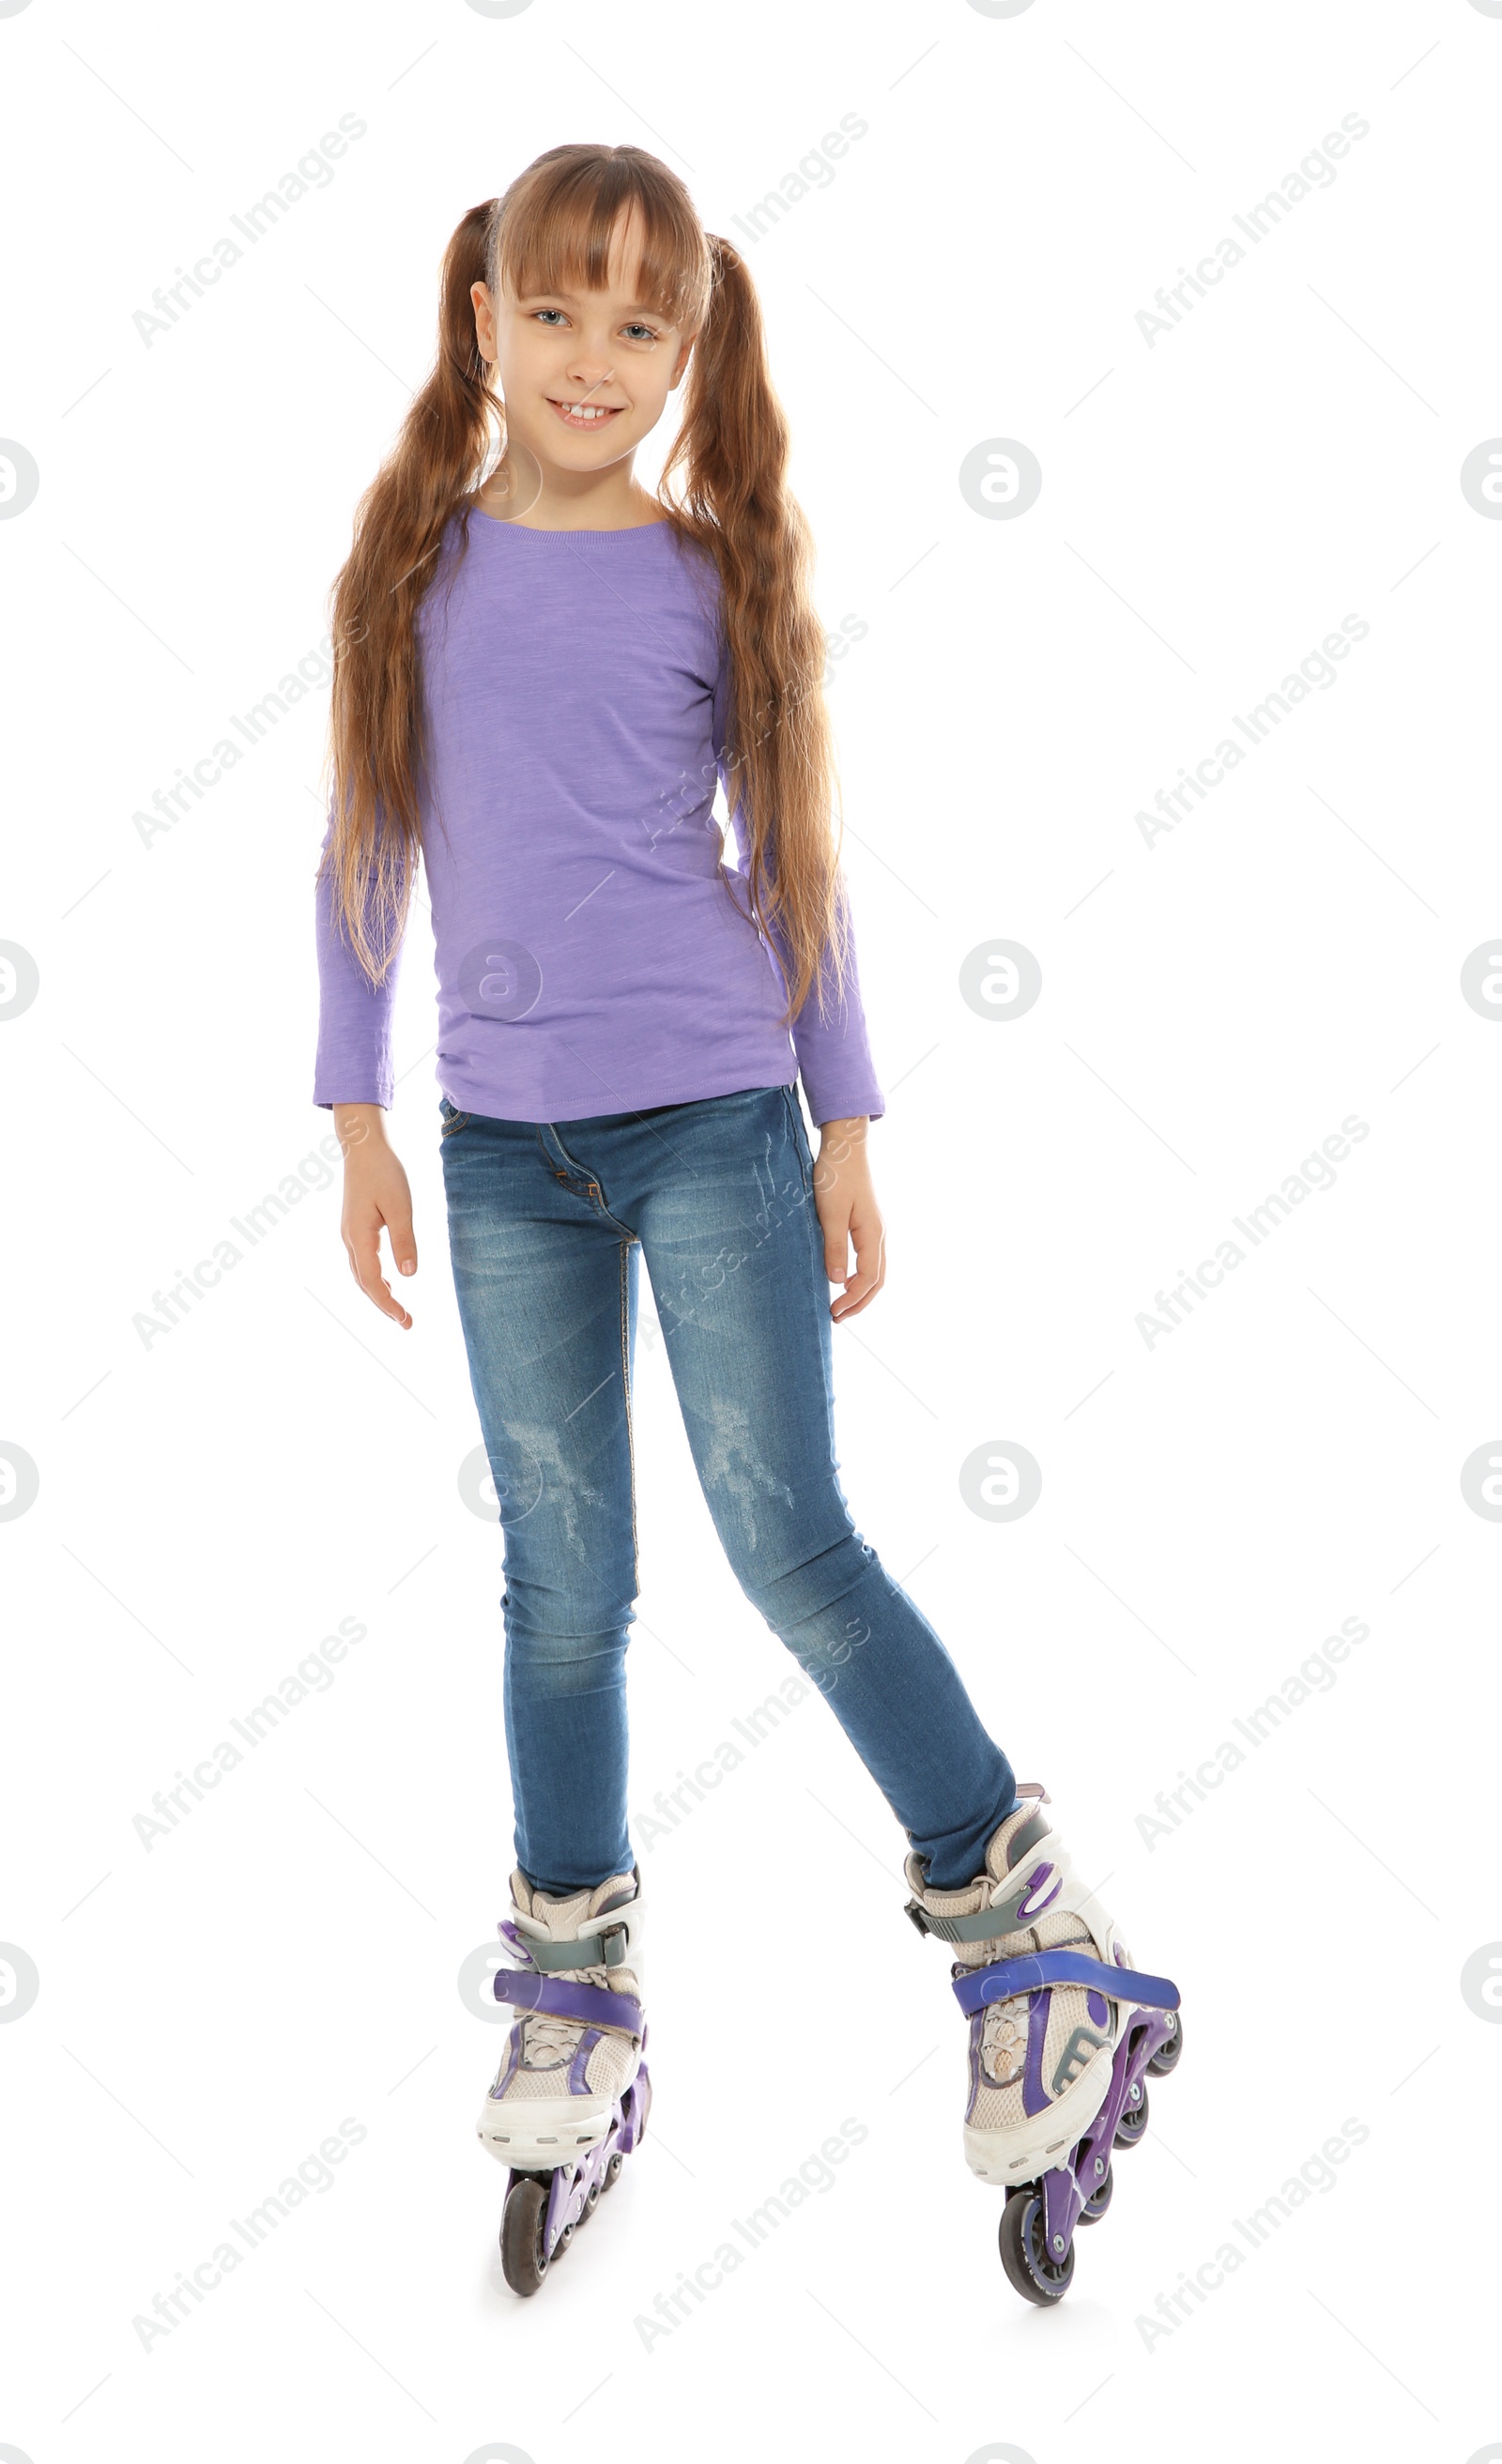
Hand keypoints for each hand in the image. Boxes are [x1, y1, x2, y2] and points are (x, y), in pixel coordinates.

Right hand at [333, 1103, 416, 1327]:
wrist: (363, 1146)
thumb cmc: (384, 1173)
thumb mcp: (400, 1207)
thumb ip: (404, 1241)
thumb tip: (409, 1274)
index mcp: (359, 1237)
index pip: (373, 1282)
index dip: (388, 1304)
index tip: (405, 1320)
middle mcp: (350, 1239)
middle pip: (364, 1283)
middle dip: (384, 1305)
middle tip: (406, 1323)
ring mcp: (350, 1233)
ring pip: (361, 1273)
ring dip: (379, 1292)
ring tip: (398, 1309)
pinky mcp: (354, 1226)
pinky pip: (362, 1261)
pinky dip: (374, 1277)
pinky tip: (389, 1280)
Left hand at [813, 1116, 884, 1320]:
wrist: (845, 1149)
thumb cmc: (836, 1178)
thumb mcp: (830, 1214)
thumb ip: (834, 1247)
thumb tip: (836, 1282)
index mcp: (872, 1235)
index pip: (868, 1279)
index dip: (852, 1300)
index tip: (833, 1312)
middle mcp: (878, 1235)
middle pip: (877, 1280)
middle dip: (859, 1303)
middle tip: (838, 1317)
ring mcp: (874, 1230)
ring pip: (875, 1271)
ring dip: (860, 1291)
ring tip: (841, 1304)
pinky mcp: (866, 1224)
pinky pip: (869, 1259)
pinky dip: (860, 1276)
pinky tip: (844, 1278)